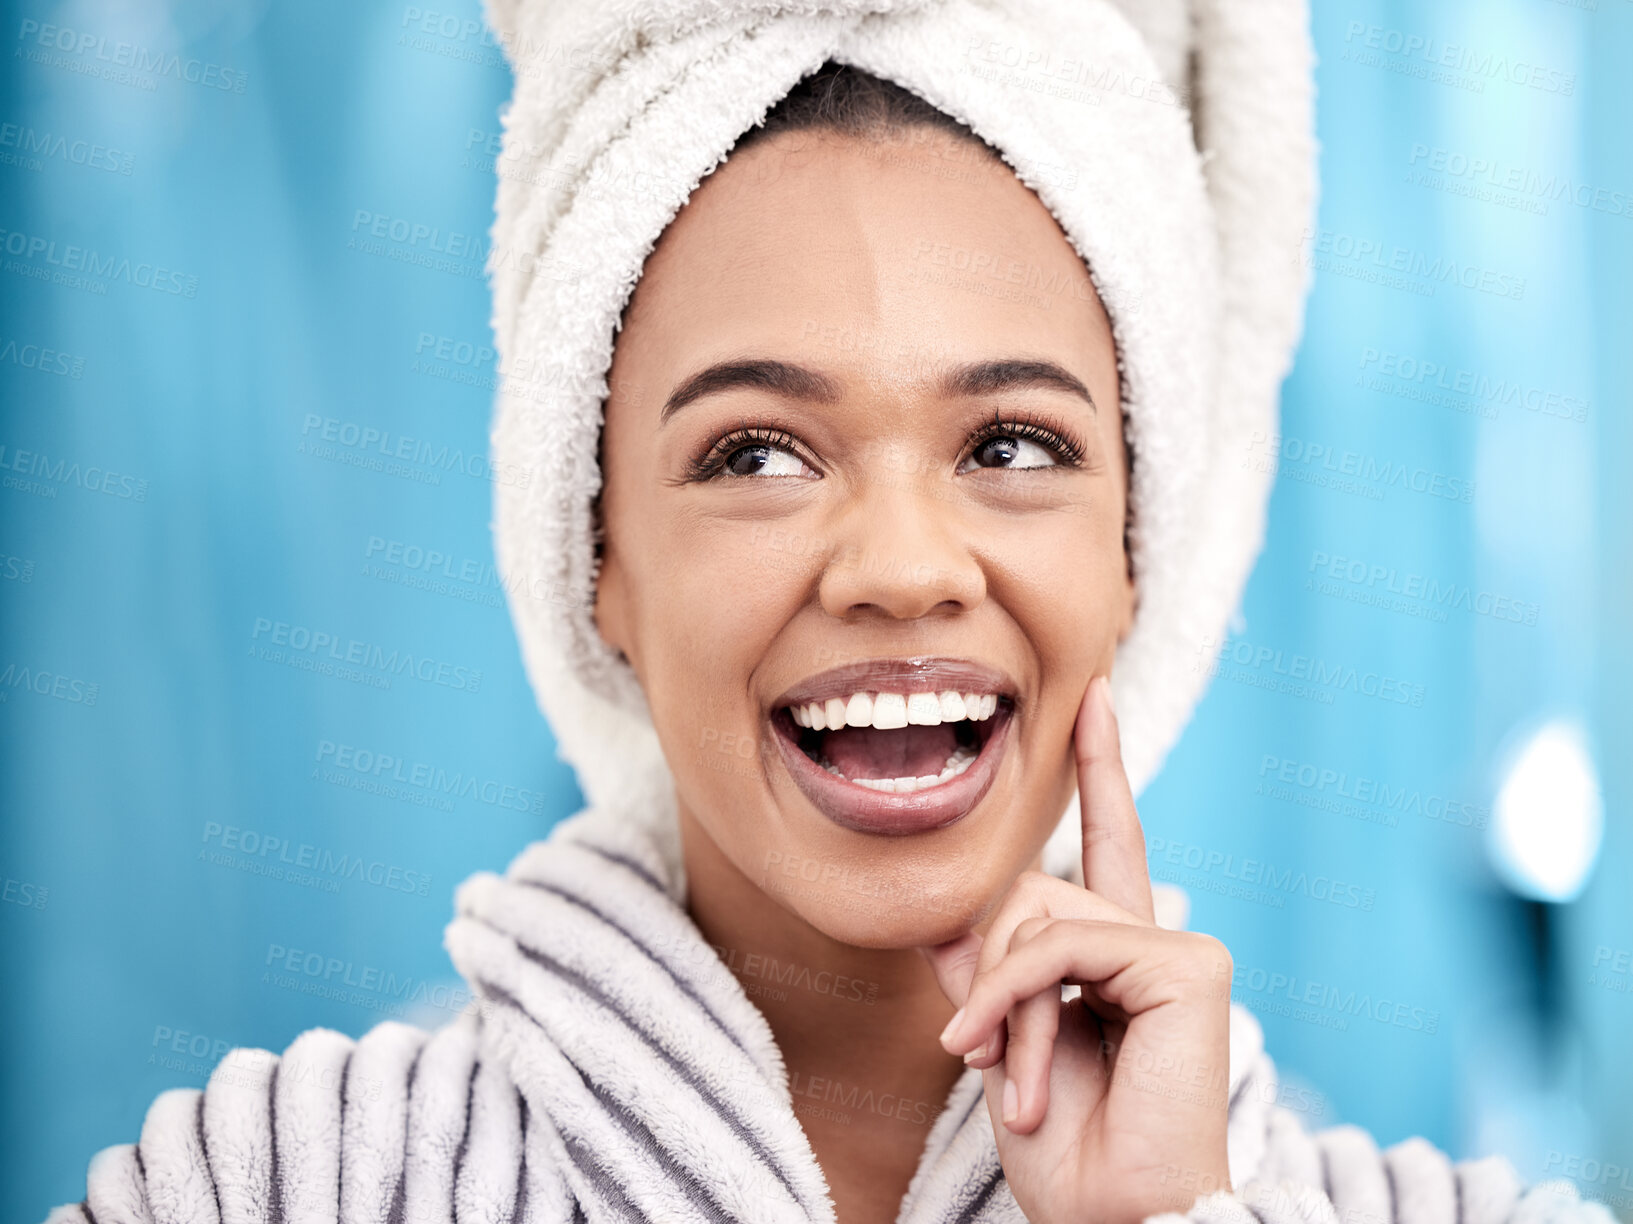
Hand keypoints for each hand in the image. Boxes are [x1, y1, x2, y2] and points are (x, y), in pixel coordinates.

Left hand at [918, 676, 1233, 1223]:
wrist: (1112, 1218)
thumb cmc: (1068, 1151)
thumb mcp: (1004, 1043)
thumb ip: (984, 971)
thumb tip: (943, 912)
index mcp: (1121, 954)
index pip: (1107, 842)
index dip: (1099, 770)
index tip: (1093, 699)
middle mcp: (1156, 940)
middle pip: (1031, 889)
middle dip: (991, 975)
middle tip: (987, 1057)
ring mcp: (1180, 949)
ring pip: (1040, 916)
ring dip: (1002, 1003)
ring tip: (1015, 1080)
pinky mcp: (1189, 964)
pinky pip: (1063, 945)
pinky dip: (1019, 1000)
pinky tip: (1017, 1063)